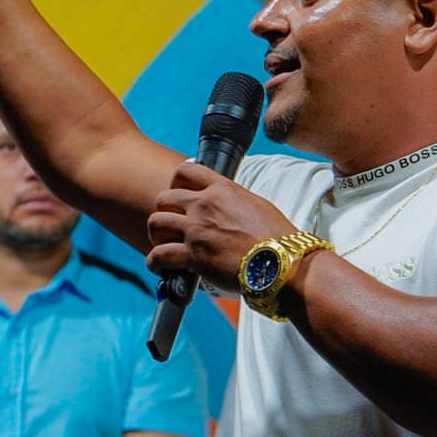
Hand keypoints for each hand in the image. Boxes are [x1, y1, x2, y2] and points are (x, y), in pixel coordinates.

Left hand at [146, 161, 298, 291]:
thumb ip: (235, 203)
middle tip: (172, 226)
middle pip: (164, 198)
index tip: (179, 195)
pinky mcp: (192, 255)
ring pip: (155, 223)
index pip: (187, 171)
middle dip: (165, 212)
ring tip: (164, 245)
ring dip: (157, 235)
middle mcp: (205, 204)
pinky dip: (154, 262)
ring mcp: (196, 229)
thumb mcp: (258, 206)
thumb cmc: (278, 239)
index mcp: (223, 189)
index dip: (176, 182)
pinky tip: (160, 266)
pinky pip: (158, 255)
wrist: (282, 263)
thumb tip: (229, 209)